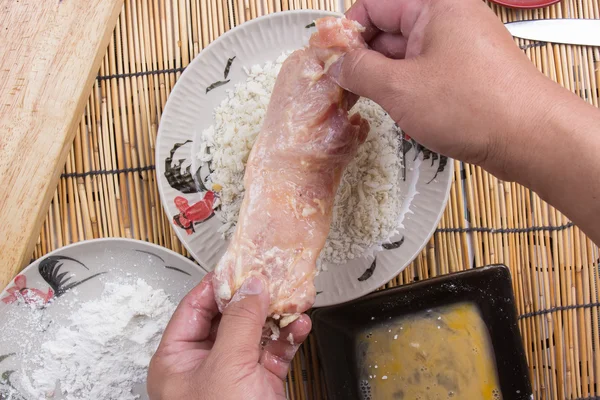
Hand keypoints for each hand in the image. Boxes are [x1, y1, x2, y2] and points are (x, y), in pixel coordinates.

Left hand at [147, 273, 311, 399]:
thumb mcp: (227, 367)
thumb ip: (240, 321)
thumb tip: (251, 286)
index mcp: (177, 359)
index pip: (194, 307)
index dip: (218, 283)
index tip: (239, 263)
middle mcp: (203, 363)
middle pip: (228, 316)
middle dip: (253, 297)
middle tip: (271, 275)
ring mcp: (233, 374)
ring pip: (255, 332)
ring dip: (275, 315)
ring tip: (292, 297)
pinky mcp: (259, 384)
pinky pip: (274, 351)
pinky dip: (288, 337)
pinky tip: (299, 325)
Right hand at [330, 0, 569, 179]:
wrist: (530, 138)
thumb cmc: (476, 106)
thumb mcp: (400, 87)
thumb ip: (360, 71)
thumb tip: (338, 63)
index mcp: (434, 6)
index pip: (374, 5)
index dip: (347, 32)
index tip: (330, 59)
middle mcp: (448, 19)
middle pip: (389, 30)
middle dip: (363, 58)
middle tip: (342, 86)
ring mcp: (459, 47)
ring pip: (405, 55)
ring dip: (382, 77)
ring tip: (366, 102)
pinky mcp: (465, 73)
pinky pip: (423, 72)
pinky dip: (404, 88)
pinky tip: (395, 110)